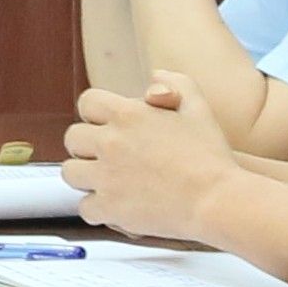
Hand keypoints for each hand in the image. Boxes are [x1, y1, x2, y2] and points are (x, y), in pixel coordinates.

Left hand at [64, 71, 237, 240]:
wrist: (217, 200)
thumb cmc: (210, 155)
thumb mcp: (198, 107)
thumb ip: (176, 83)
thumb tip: (155, 77)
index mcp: (127, 114)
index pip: (87, 103)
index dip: (96, 114)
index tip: (107, 125)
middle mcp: (110, 142)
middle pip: (73, 138)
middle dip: (87, 146)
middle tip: (105, 156)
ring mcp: (106, 176)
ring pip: (70, 173)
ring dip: (85, 177)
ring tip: (106, 181)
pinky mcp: (109, 207)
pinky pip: (85, 207)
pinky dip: (97, 209)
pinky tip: (114, 206)